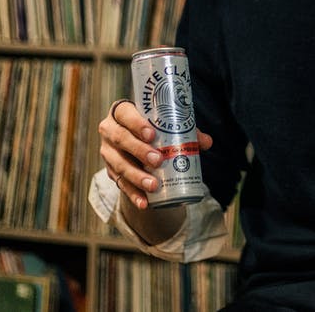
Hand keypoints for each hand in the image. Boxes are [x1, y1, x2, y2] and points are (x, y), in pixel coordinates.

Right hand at [98, 99, 212, 209]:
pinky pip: (120, 183)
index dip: (136, 124)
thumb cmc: (153, 127)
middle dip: (139, 151)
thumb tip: (207, 142)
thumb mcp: (166, 124)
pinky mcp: (110, 171)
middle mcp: (110, 130)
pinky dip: (133, 194)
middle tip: (158, 161)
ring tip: (153, 185)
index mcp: (121, 112)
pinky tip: (144, 202)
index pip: (125, 114)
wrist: (135, 141)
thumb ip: (186, 130)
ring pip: (118, 164)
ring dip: (136, 176)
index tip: (152, 135)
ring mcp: (108, 152)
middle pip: (120, 139)